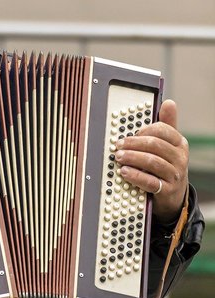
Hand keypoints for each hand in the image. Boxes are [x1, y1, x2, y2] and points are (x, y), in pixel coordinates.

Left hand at [114, 99, 188, 224]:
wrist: (173, 194)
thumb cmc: (167, 164)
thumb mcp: (169, 144)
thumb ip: (167, 124)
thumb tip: (169, 103)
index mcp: (180, 143)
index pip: (162, 130)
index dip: (144, 130)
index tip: (130, 132)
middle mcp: (180, 158)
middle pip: (155, 145)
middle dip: (133, 144)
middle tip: (118, 145)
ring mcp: (175, 175)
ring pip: (152, 162)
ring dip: (132, 158)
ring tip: (118, 157)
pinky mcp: (167, 190)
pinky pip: (150, 181)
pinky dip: (135, 176)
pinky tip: (124, 172)